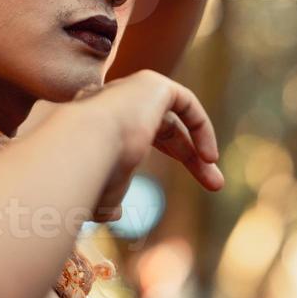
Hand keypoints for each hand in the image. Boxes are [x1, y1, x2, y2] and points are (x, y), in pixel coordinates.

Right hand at [72, 71, 222, 222]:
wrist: (81, 145)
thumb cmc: (87, 176)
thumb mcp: (99, 195)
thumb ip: (107, 201)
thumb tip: (115, 214)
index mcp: (100, 124)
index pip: (139, 133)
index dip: (169, 154)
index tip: (187, 186)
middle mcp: (114, 101)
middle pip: (163, 127)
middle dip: (189, 157)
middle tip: (214, 185)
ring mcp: (131, 89)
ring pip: (174, 119)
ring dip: (198, 148)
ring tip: (215, 181)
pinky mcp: (151, 83)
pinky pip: (185, 102)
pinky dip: (201, 127)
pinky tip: (208, 157)